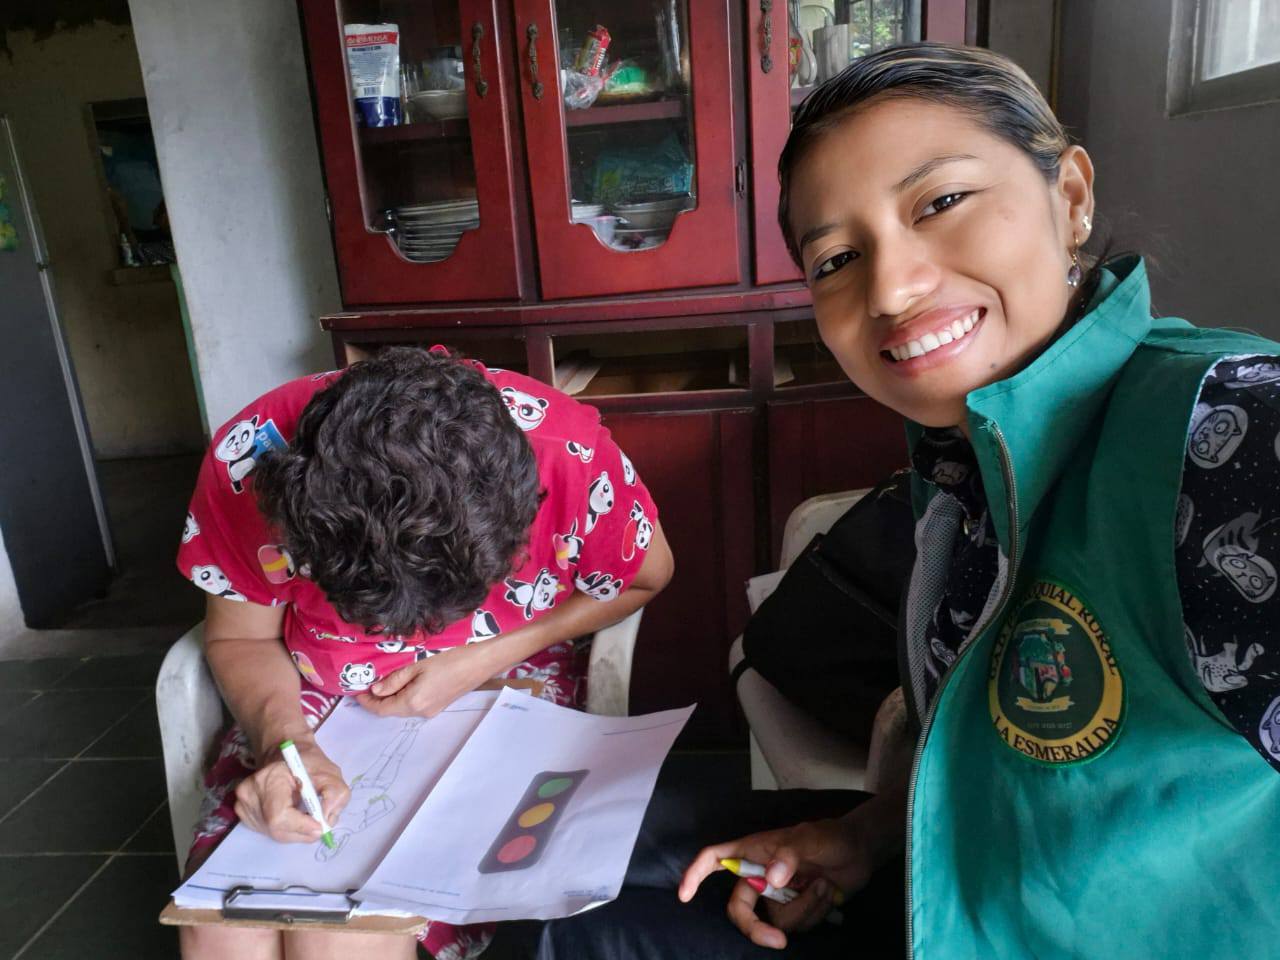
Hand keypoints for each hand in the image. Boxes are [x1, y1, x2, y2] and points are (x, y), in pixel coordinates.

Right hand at [234, 736, 348, 843]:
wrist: (285, 755)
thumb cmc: (309, 764)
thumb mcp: (331, 775)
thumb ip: (335, 796)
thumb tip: (326, 822)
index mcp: (269, 777)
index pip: (279, 815)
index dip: (301, 826)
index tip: (320, 827)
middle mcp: (249, 792)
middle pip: (276, 828)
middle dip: (302, 831)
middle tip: (319, 826)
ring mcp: (243, 804)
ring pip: (273, 832)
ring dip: (295, 832)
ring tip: (306, 817)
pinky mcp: (242, 813)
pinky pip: (267, 831)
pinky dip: (285, 830)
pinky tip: (292, 816)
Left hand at [356, 645, 488, 718]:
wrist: (480, 664)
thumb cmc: (450, 661)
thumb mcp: (418, 666)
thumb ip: (395, 680)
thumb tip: (376, 690)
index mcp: (413, 702)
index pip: (382, 708)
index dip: (367, 702)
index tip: (356, 693)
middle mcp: (421, 712)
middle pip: (392, 710)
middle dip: (378, 701)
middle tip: (367, 685)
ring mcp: (431, 711)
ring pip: (403, 708)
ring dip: (391, 698)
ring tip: (383, 682)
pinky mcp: (438, 706)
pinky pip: (414, 705)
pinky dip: (403, 697)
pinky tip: (403, 684)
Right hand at [678, 817, 872, 949]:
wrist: (860, 852)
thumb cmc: (829, 836)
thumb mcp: (809, 839)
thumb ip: (788, 856)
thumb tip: (771, 879)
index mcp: (753, 851)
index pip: (714, 859)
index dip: (694, 875)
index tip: (684, 895)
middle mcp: (759, 875)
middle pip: (740, 910)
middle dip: (758, 929)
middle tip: (778, 942)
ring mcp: (777, 896)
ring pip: (775, 921)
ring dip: (805, 908)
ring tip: (824, 885)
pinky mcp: (795, 910)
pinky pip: (796, 926)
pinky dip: (815, 913)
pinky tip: (829, 893)